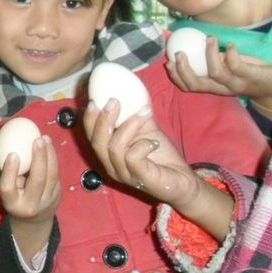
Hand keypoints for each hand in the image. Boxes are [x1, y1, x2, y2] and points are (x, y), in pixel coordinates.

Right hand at [0, 135, 60, 223]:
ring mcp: (47, 201)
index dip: (10, 171)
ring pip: (52, 176)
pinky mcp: (58, 195)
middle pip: (37, 180)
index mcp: (12, 203)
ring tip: (45, 138)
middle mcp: (31, 205)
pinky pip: (56, 174)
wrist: (33, 220)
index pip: (8, 188)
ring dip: (50, 155)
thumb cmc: (14, 196)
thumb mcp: (5, 186)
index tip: (12, 153)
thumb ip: (1, 167)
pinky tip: (49, 146)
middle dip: (39, 158)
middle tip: (37, 139)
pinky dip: (53, 158)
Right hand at [83, 99, 200, 209]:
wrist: (182, 181)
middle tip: (114, 101)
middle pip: (97, 143)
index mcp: (108, 155)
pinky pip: (133, 158)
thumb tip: (131, 91)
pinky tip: (153, 141)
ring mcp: (125, 175)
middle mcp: (111, 166)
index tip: (94, 101)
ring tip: (144, 112)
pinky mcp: (140, 179)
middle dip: (104, 119)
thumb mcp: (145, 131)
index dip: (89, 120)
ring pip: (115, 148)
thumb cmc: (161, 156)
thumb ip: (134, 116)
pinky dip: (142, 144)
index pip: (91, 137)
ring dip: (129, 125)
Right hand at [168, 38, 271, 120]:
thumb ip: (213, 61)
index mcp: (213, 87)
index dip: (176, 76)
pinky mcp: (250, 77)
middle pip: (197, 84)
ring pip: (216, 73)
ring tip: (210, 38)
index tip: (168, 62)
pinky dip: (231, 54)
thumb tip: (195, 42)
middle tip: (179, 52)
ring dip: (209, 55)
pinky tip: (231, 44)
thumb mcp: (228, 69)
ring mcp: (236, 83)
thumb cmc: (249, 73)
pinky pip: (237, 66)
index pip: (189, 86)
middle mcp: (222, 88)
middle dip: (184, 70)